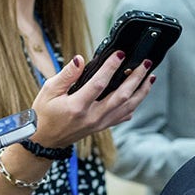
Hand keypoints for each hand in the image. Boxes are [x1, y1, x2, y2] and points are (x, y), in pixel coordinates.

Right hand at [27, 51, 154, 149]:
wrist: (45, 140)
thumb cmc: (44, 113)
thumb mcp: (49, 90)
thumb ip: (66, 75)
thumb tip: (80, 59)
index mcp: (77, 106)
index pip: (99, 84)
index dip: (111, 67)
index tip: (120, 54)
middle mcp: (92, 116)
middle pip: (121, 96)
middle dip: (136, 78)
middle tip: (145, 64)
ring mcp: (100, 123)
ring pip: (128, 107)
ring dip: (141, 91)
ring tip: (150, 77)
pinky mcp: (103, 127)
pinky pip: (123, 116)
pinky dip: (134, 105)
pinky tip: (140, 94)